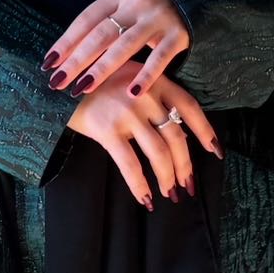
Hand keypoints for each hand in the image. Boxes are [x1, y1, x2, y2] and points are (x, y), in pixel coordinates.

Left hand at [44, 0, 188, 99]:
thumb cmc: (144, 11)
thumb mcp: (122, 8)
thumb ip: (100, 26)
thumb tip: (63, 58)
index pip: (86, 19)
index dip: (66, 42)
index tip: (48, 64)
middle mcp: (137, 3)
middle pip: (101, 34)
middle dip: (77, 60)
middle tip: (58, 82)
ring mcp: (158, 18)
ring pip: (125, 46)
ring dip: (102, 69)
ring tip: (83, 88)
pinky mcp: (178, 35)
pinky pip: (159, 58)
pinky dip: (145, 76)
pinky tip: (131, 93)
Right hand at [66, 64, 219, 208]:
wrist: (57, 80)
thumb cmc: (93, 81)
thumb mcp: (127, 74)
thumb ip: (150, 93)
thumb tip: (172, 131)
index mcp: (154, 79)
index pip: (189, 106)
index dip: (205, 130)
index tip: (216, 151)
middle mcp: (145, 93)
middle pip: (177, 136)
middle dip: (185, 165)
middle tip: (187, 186)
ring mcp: (127, 111)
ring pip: (158, 152)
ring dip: (167, 177)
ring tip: (169, 193)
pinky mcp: (106, 128)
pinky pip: (129, 164)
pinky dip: (139, 184)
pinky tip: (145, 198)